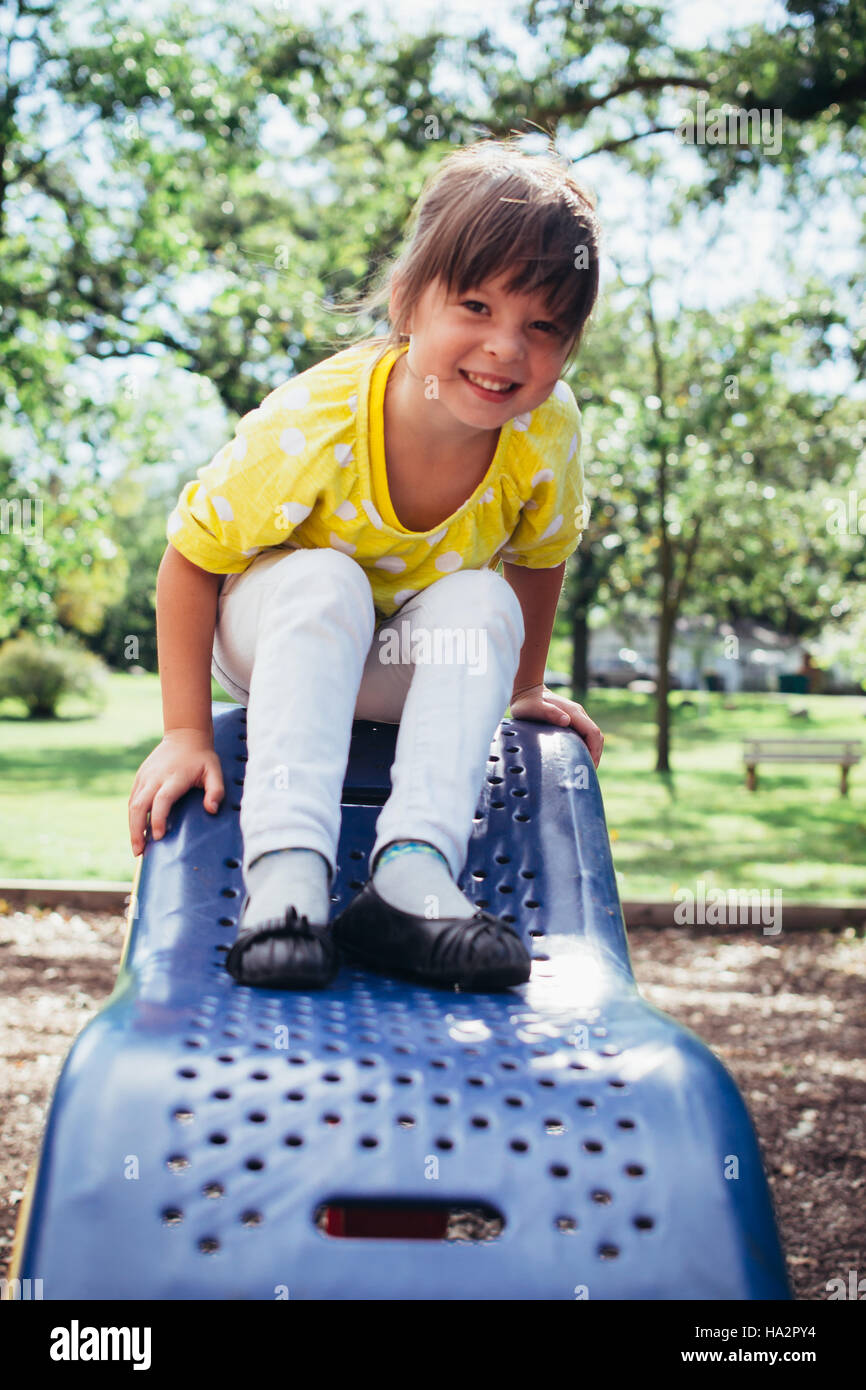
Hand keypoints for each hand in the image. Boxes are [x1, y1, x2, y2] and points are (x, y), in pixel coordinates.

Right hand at [129, 728, 223, 856]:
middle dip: (136, 830)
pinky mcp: (140, 777)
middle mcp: (155, 777)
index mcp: (174, 777)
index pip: (161, 800)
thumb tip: (211, 810)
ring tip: (137, 848)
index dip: (157, 819)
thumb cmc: (202, 758)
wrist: (185, 735)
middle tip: (139, 852)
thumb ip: (216, 791)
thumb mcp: (215, 771)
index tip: (158, 837)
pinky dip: (132, 817)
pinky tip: (137, 831)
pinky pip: (132, 800)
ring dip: (132, 827)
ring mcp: (145, 777)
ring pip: (132, 805)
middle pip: (139, 805)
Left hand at [509, 684, 603, 767]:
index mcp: (573, 712)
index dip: (594, 751)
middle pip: (597, 736)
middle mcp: (578, 714)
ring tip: (584, 769)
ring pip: (592, 736)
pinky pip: (585, 736)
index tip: (589, 767)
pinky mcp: (572, 721)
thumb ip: (549, 713)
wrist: (527, 691)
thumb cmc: (527, 702)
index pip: (593, 733)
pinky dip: (586, 748)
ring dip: (592, 752)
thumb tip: (566, 721)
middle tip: (588, 773)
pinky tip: (577, 759)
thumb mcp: (534, 708)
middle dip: (596, 755)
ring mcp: (576, 717)